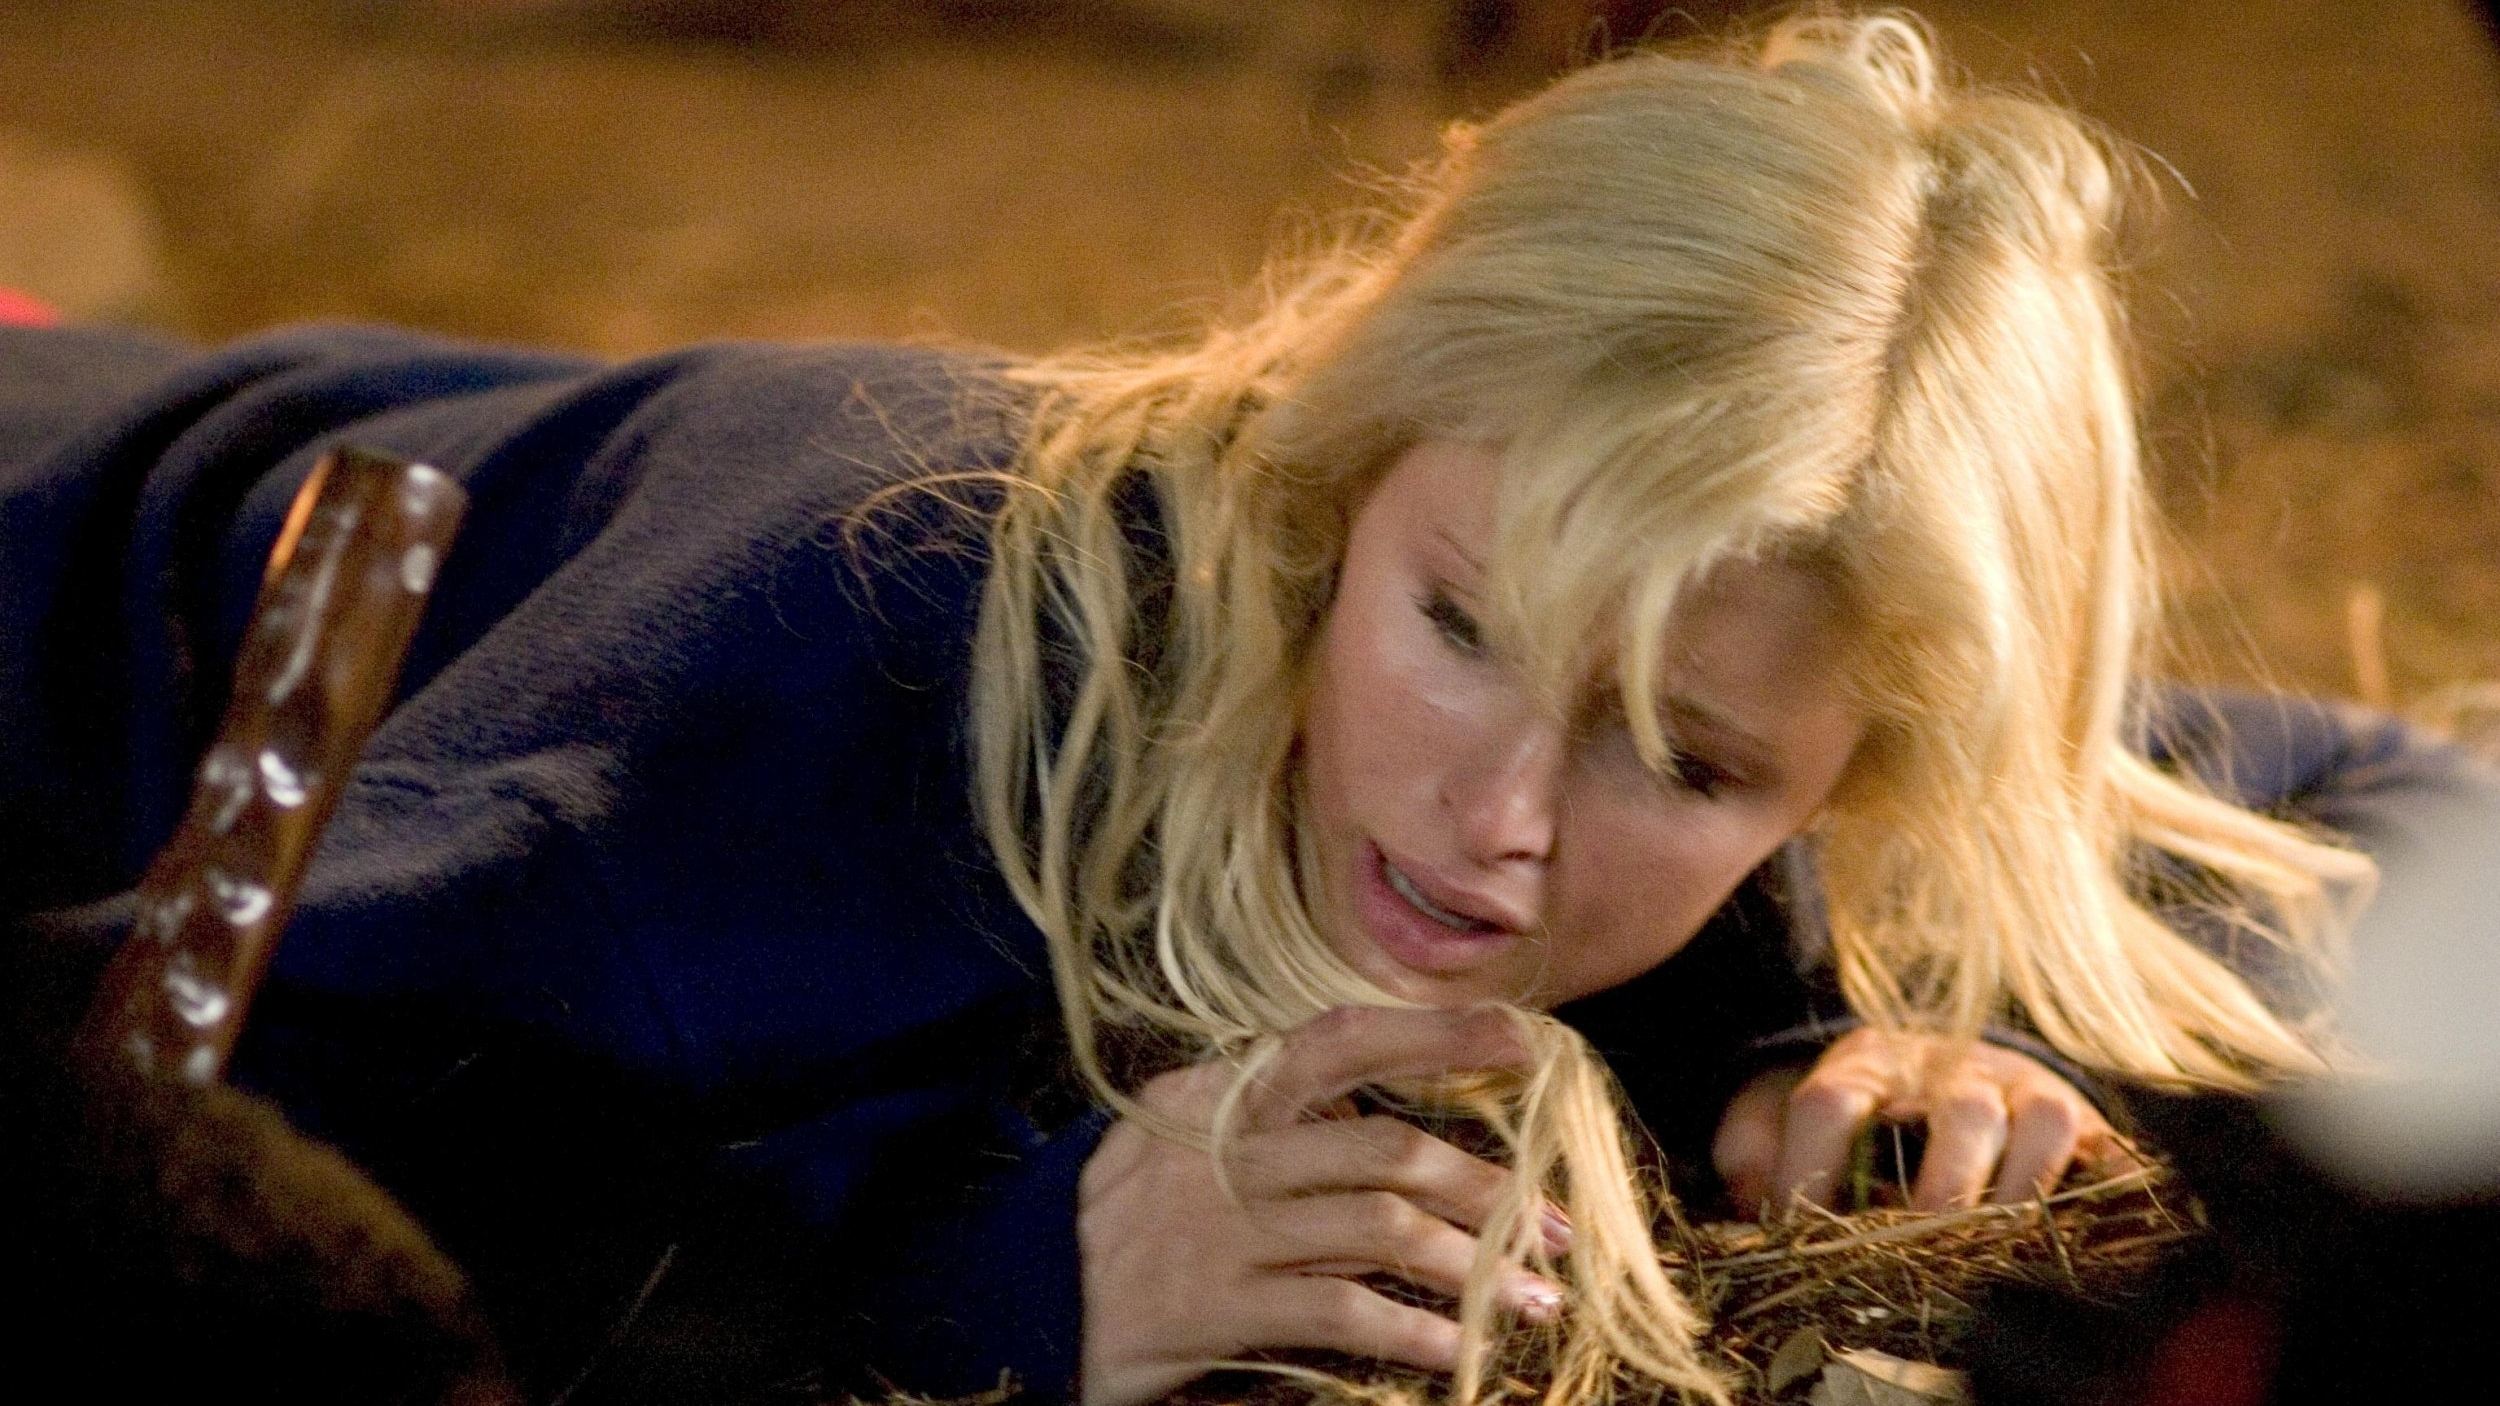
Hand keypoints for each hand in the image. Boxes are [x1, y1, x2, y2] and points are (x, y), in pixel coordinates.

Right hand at [1076, 1005, 1566, 1405]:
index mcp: (1216, 1093)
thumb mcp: (1179, 1144)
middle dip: (1489, 1188)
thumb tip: (1392, 1118)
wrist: (1014, 1299)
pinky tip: (1458, 1354)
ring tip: (1534, 1298)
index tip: (1528, 1040)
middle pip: (1384, 1146)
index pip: (1340, 1039)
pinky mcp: (1209, 1307)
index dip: (1438, 1032)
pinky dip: (1412, 1332)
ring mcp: (1215, 1228)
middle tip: (1556, 1228)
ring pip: (1377, 1229)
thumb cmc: (1123, 1221)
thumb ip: (1273, 1124)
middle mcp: (1220, 1149)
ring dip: (1474, 1267)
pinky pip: (1337, 1312)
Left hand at [1710, 1028, 2133, 1218]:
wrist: (1935, 1060)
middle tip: (1919, 1245)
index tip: (1791, 1228)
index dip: (1808, 1170)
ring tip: (1997, 1247)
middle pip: (1960, 1114)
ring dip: (2025, 1188)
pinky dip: (2116, 1187)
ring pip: (2046, 1121)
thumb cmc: (1851, 1103)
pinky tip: (2102, 1228)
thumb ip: (1749, 1144)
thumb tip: (1748, 1198)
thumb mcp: (1779, 1106)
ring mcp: (2024, 1090)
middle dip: (1942, 1190)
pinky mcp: (2084, 1123)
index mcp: (1865, 1065)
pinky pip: (2114, 1148)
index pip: (1832, 1103)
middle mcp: (1951, 1069)